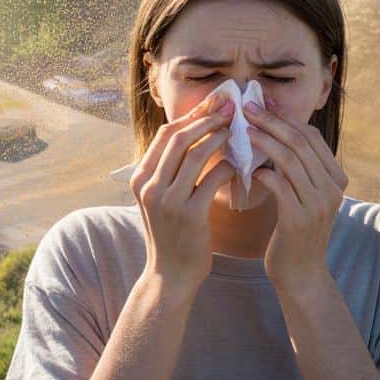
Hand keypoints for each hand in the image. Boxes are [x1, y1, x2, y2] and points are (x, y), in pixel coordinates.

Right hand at [129, 92, 237, 294]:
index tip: (214, 103)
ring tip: (235, 134)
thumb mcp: (160, 198)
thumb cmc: (171, 232)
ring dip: (219, 139)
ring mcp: (168, 201)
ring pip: (196, 154)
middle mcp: (150, 186)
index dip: (192, 115)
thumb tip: (196, 129)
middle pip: (179, 137)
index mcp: (140, 177)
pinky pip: (213, 179)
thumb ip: (170, 169)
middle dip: (207, 119)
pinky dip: (228, 168)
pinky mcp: (190, 216)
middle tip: (230, 110)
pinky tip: (239, 166)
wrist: (170, 275)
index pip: (165, 134)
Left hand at [243, 100, 348, 297]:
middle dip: (273, 121)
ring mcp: (318, 204)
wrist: (301, 275)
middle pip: (301, 142)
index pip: (313, 137)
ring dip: (264, 140)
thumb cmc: (296, 233)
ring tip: (243, 130)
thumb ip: (296, 170)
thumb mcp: (304, 197)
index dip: (286, 118)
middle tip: (248, 108)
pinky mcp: (299, 219)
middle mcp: (332, 189)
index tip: (263, 105)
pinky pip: (279, 185)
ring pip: (291, 159)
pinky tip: (246, 167)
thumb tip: (272, 132)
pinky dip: (262, 172)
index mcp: (336, 179)